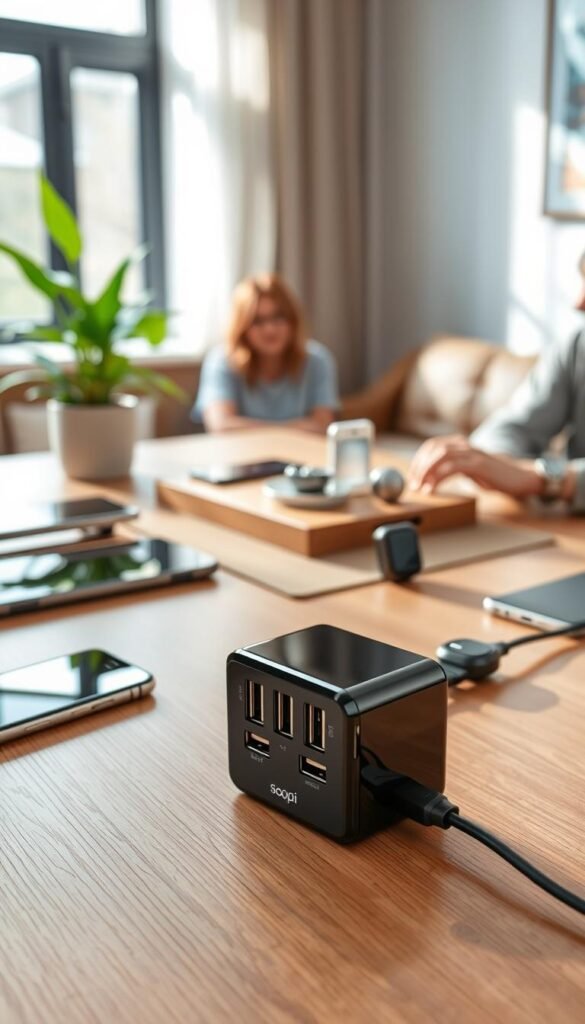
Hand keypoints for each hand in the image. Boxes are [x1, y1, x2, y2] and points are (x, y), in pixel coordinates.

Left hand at [408, 435, 542, 498]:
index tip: (411, 477)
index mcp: (460, 444)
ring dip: (426, 471)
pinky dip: (438, 478)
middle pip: (433, 449)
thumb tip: (430, 478)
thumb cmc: (493, 477)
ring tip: (421, 487)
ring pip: (441, 455)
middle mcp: (464, 444)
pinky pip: (452, 467)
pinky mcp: (478, 464)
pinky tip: (432, 489)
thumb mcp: (468, 470)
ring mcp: (472, 452)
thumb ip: (452, 469)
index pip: (431, 446)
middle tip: (413, 485)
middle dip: (419, 467)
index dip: (418, 460)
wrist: (520, 479)